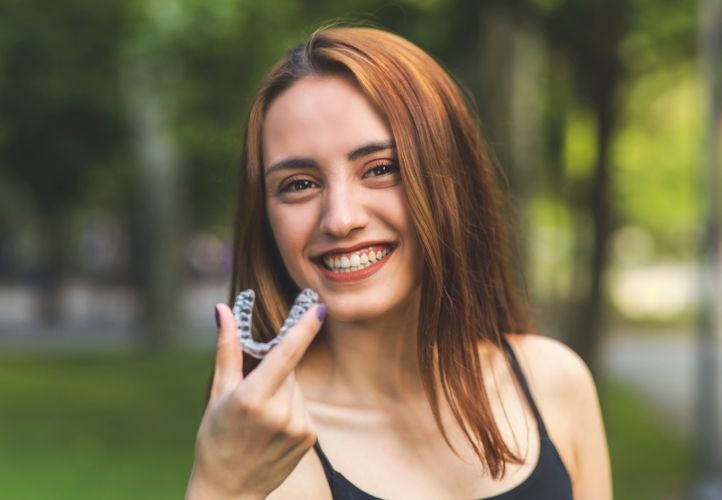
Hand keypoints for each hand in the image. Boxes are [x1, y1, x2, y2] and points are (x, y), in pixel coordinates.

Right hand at [185, 301, 325, 498]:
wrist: (228, 489)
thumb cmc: (216, 437)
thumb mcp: (218, 392)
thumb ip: (226, 348)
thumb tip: (223, 309)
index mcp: (252, 398)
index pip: (286, 354)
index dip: (305, 328)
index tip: (319, 308)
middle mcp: (279, 412)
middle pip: (289, 370)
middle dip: (276, 372)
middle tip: (254, 393)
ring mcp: (298, 427)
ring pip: (297, 389)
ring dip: (283, 392)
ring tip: (262, 418)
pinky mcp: (309, 437)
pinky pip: (303, 407)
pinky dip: (291, 409)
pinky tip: (274, 429)